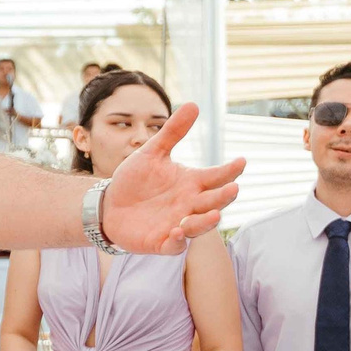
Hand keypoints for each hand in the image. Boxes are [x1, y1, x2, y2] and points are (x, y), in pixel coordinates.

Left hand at [98, 102, 244, 253]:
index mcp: (191, 183)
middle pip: (213, 201)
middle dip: (224, 197)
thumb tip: (194, 105)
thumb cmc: (135, 180)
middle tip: (233, 189)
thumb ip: (173, 132)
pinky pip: (174, 245)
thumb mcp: (152, 153)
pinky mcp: (161, 242)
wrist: (109, 205)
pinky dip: (177, 241)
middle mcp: (190, 204)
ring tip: (215, 214)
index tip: (241, 161)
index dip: (229, 170)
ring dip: (207, 221)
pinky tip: (176, 232)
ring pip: (199, 225)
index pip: (216, 176)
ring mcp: (178, 224)